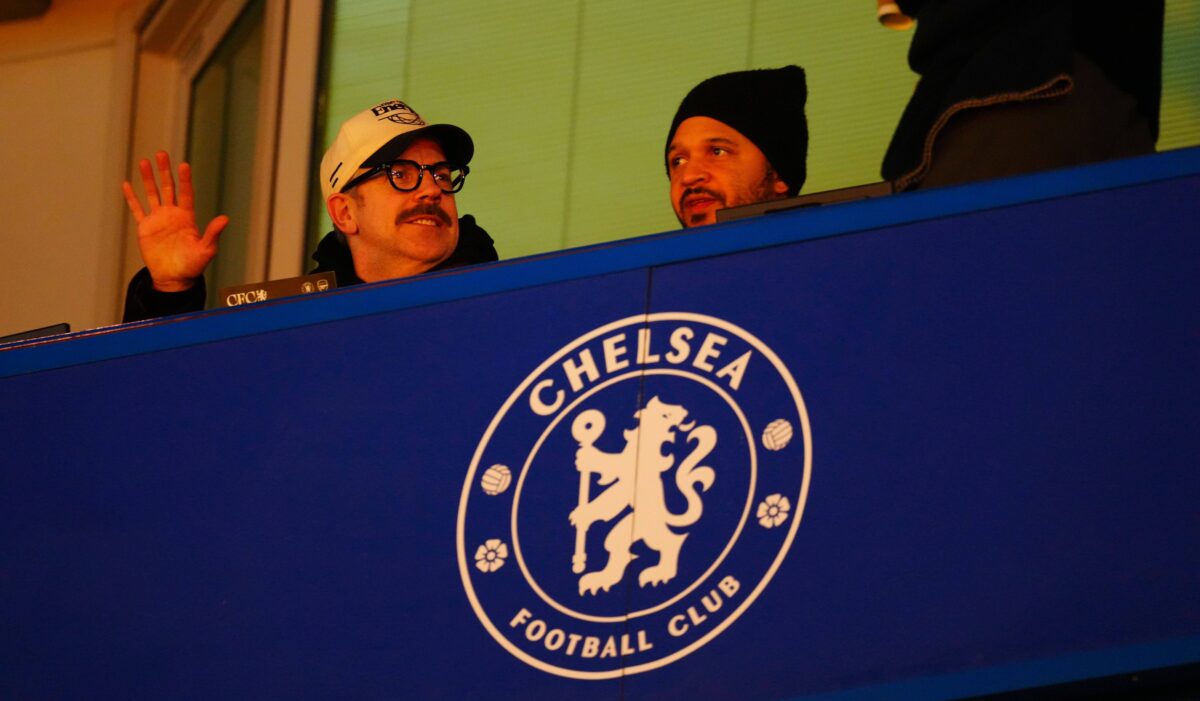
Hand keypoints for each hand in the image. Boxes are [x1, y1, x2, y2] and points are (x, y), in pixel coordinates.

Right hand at [122, 151, 228, 291]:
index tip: (184, 165)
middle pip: (168, 188)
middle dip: (165, 171)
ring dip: (148, 179)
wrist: (174, 278)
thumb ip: (213, 234)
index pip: (185, 194)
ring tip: (144, 161)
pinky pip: (137, 210)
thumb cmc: (193, 265)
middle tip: (162, 154)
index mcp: (187, 217)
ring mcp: (158, 219)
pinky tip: (126, 184)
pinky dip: (131, 198)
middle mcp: (172, 214)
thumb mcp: (206, 250)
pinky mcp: (145, 228)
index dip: (184, 180)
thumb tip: (225, 219)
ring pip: (152, 194)